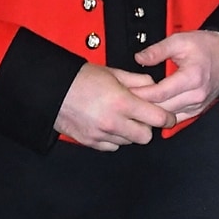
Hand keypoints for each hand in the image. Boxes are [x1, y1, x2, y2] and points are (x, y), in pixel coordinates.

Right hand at [54, 63, 175, 150]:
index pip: (157, 118)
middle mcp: (113, 122)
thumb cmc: (78, 78)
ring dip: (129, 132)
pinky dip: (113, 138)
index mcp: (122, 102)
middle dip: (146, 126)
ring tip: (119, 117)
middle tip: (140, 116)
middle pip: (146, 136)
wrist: (50, 89)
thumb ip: (136, 80)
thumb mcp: (111, 72)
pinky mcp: (91, 142)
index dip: (167, 118)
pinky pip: (112, 146)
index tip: (167, 117)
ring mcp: (101, 134)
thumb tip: (152, 85)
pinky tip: (108, 125)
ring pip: (128, 142)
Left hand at [133, 30, 218, 120]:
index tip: (125, 92)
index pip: (160, 93)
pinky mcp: (197, 109)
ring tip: (134, 106)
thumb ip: (157, 50)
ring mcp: (197, 104)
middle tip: (124, 100)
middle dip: (142, 105)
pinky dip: (162, 116)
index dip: (140, 93)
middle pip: (162, 107)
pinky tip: (150, 110)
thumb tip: (139, 58)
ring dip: (151, 112)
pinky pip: (176, 118)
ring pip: (168, 116)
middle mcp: (196, 95)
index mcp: (192, 78)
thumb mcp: (179, 41)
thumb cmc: (206, 47)